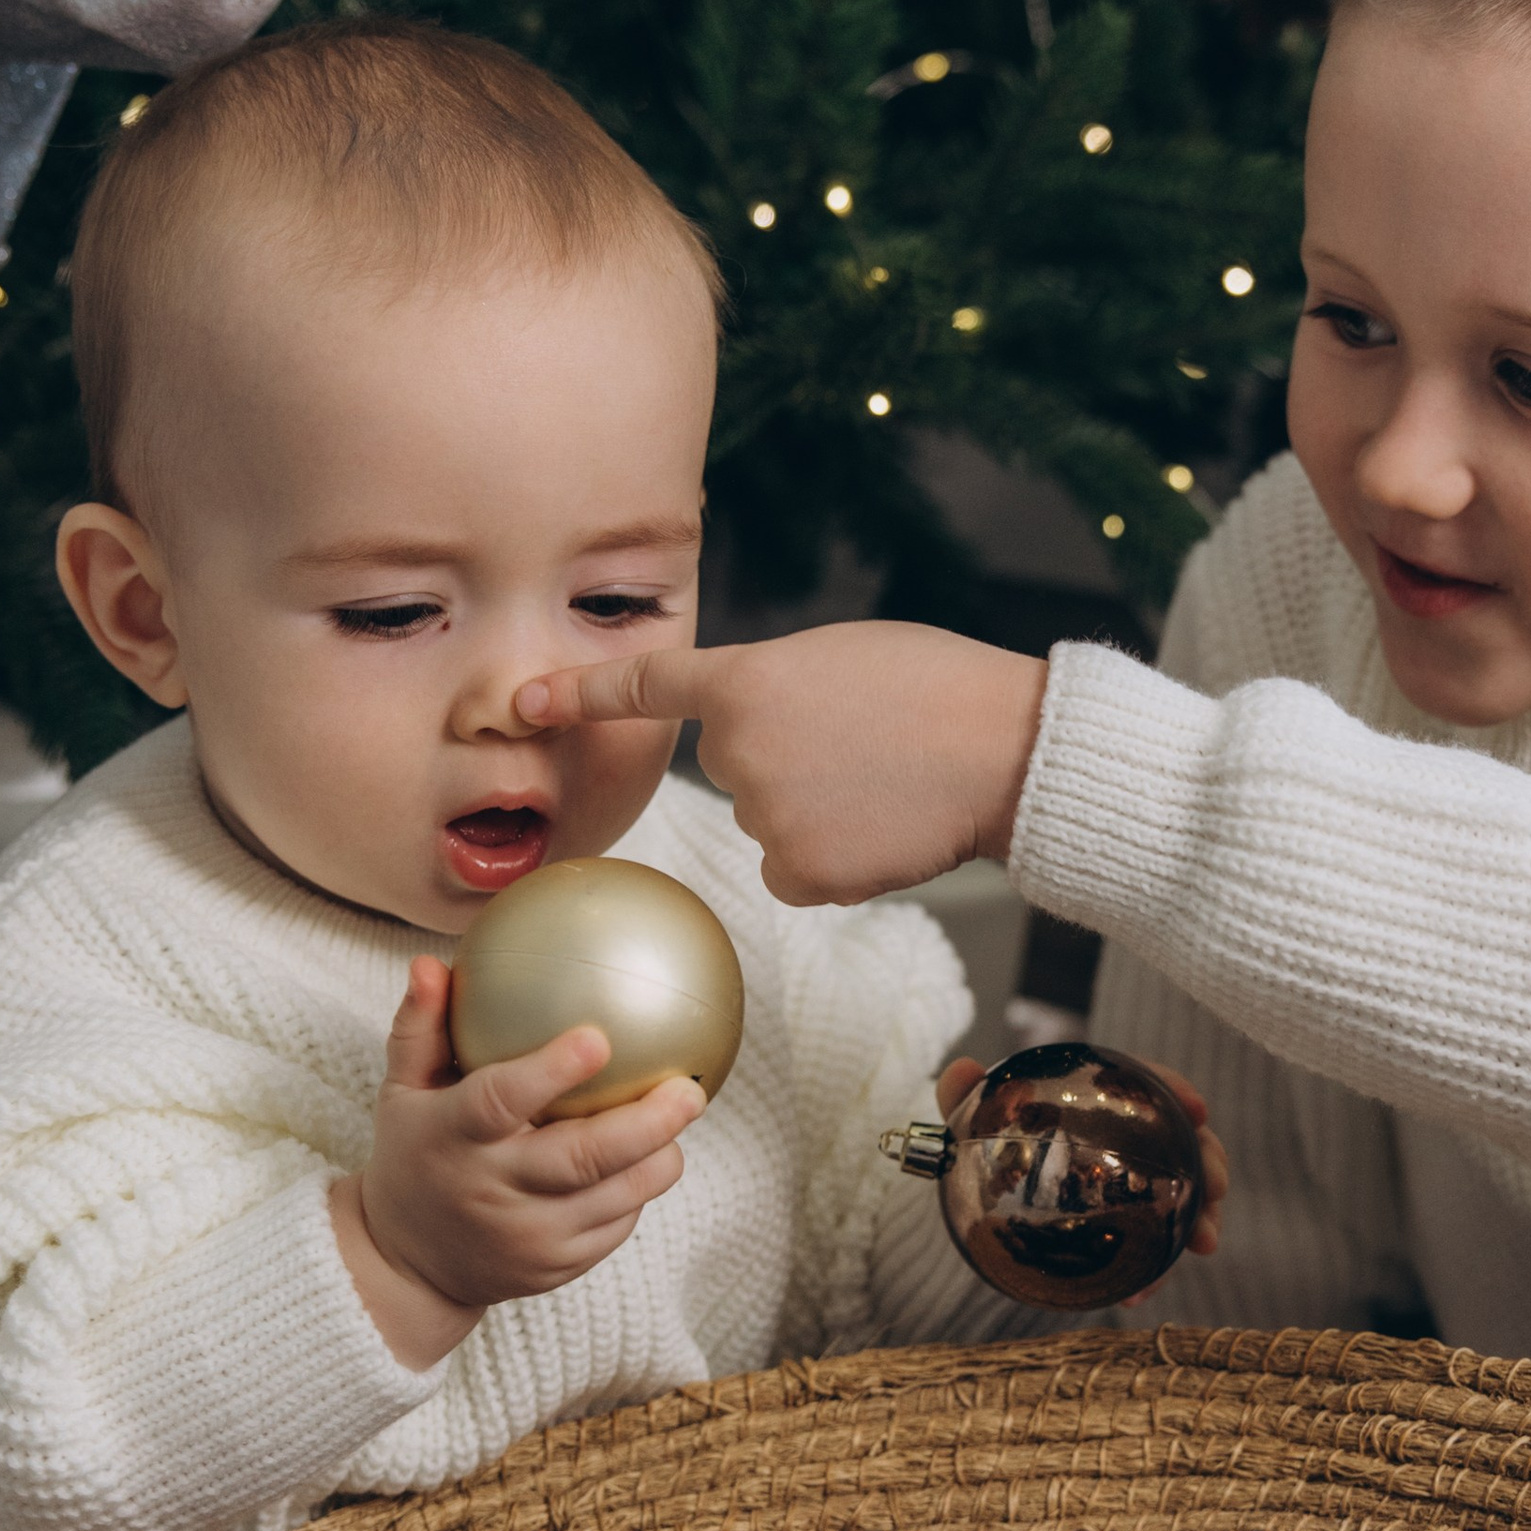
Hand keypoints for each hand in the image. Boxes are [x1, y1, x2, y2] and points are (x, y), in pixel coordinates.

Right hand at [331, 959, 704, 1365]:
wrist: (410, 1266)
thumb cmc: (416, 1154)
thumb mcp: (402, 1092)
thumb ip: (421, 1028)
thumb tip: (431, 962)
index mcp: (453, 1139)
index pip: (501, 1101)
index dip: (550, 1072)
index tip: (599, 1037)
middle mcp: (492, 1192)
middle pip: (582, 1158)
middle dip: (645, 1123)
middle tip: (689, 1088)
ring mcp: (528, 1237)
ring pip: (614, 1197)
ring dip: (659, 1156)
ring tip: (686, 1110)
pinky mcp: (556, 1267)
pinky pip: (616, 1225)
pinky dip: (639, 1189)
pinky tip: (655, 1155)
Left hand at [514, 623, 1047, 906]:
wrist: (1005, 750)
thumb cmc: (937, 687)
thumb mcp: (840, 656)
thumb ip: (775, 687)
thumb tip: (757, 734)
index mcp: (747, 681)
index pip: (648, 687)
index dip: (583, 692)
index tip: (525, 701)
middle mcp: (738, 752)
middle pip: (737, 767)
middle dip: (785, 760)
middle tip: (863, 741)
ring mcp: (765, 819)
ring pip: (769, 823)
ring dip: (814, 810)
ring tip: (887, 781)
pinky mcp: (798, 874)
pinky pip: (792, 872)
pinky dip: (830, 861)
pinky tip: (881, 832)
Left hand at [933, 1054, 1229, 1265]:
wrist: (989, 1187)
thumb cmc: (987, 1140)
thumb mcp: (973, 1118)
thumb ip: (964, 1094)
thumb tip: (961, 1070)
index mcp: (1104, 1097)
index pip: (1150, 1083)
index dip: (1178, 1090)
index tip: (1198, 1108)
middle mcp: (1132, 1136)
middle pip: (1186, 1139)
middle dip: (1211, 1161)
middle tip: (1217, 1187)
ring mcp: (1137, 1180)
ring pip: (1185, 1192)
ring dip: (1202, 1217)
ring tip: (1205, 1244)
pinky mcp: (1131, 1221)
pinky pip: (1154, 1240)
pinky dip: (1155, 1266)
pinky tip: (1140, 1294)